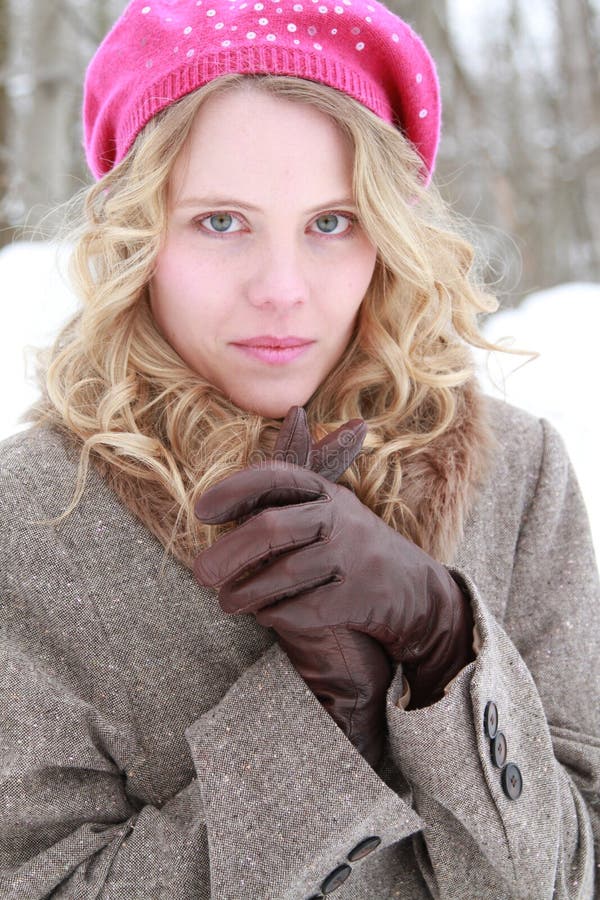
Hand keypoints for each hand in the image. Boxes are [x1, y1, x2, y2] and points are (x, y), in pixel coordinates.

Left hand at [194, 410, 473, 766]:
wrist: (415, 593)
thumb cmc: (351, 545)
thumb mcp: (328, 505)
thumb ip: (293, 485)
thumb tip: (291, 419)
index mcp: (326, 491)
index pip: (276, 476)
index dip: (235, 489)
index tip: (201, 511)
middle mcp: (340, 518)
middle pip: (272, 529)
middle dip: (229, 553)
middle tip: (199, 574)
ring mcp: (350, 558)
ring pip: (283, 574)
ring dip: (245, 592)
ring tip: (226, 601)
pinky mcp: (355, 599)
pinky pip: (301, 609)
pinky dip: (276, 614)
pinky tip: (268, 614)